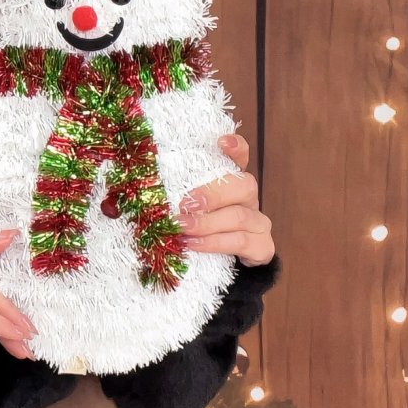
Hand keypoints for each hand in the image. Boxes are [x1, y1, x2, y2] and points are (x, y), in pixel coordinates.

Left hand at [176, 133, 275, 266]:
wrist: (225, 265)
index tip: (221, 142)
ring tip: (182, 227)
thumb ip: (176, 195)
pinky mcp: (263, 247)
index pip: (240, 157)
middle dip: (213, 193)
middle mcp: (248, 198)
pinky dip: (214, 243)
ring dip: (207, 223)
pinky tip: (194, 244)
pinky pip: (241, 242)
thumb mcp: (187, 208)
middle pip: (244, 184)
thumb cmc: (200, 228)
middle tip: (185, 203)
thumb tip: (145, 187)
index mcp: (232, 182)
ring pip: (239, 216)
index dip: (235, 147)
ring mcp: (259, 222)